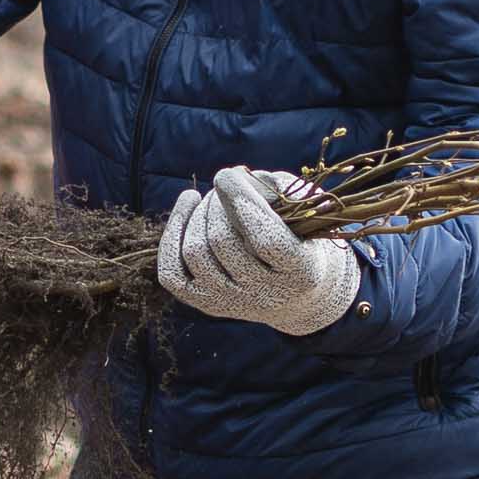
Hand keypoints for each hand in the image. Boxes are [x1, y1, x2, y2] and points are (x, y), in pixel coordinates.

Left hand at [156, 168, 360, 336]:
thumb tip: (236, 178)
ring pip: (195, 252)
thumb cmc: (301, 237)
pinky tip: (188, 204)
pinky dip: (173, 233)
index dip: (244, 203)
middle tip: (227, 185)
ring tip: (212, 199)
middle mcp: (265, 294)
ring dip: (197, 213)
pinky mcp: (206, 303)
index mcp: (301, 271)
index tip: (229, 174)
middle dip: (217, 202)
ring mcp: (232, 303)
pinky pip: (171, 272)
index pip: (267, 239)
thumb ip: (280, 189)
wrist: (296, 292)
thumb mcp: (306, 209)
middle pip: (222, 240)